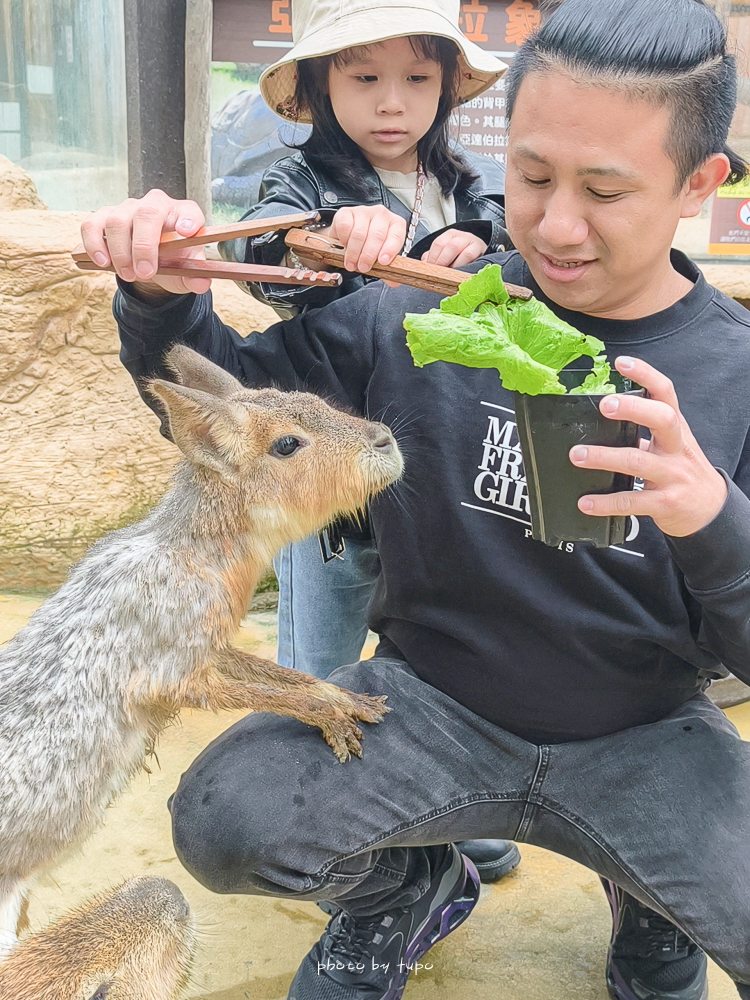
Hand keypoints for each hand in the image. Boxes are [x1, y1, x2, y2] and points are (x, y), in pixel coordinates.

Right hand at [80, 189, 210, 296]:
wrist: (153, 261)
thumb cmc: (173, 259)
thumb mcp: (187, 272)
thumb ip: (196, 278)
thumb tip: (201, 284)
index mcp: (183, 214)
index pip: (189, 211)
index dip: (188, 219)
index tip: (187, 232)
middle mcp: (155, 205)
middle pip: (146, 214)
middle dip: (143, 246)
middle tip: (144, 273)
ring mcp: (128, 208)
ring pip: (117, 221)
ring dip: (120, 252)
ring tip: (128, 275)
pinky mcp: (105, 217)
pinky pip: (92, 225)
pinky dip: (94, 244)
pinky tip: (102, 262)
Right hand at [330, 205, 405, 273]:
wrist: (349, 235)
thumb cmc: (367, 246)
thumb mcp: (379, 257)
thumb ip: (387, 269)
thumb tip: (394, 282)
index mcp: (395, 224)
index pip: (396, 235)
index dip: (390, 249)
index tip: (383, 262)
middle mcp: (381, 215)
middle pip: (377, 235)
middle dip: (369, 255)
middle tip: (363, 267)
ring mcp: (364, 211)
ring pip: (360, 233)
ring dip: (354, 252)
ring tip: (352, 263)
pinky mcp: (346, 212)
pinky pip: (345, 227)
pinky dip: (344, 240)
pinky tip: (345, 247)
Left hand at [421, 230, 487, 267]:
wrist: (480, 254)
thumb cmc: (461, 256)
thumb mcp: (446, 254)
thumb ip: (434, 257)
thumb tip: (424, 263)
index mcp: (449, 235)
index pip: (438, 243)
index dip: (432, 257)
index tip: (429, 268)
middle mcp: (459, 236)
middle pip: (447, 245)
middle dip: (441, 260)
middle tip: (438, 271)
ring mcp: (470, 240)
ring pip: (456, 247)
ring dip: (450, 262)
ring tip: (447, 272)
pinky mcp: (479, 248)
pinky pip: (469, 254)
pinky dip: (461, 263)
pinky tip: (458, 270)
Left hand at [569, 357, 726, 536]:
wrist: (711, 509)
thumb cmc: (683, 470)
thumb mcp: (671, 444)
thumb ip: (645, 430)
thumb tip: (604, 417)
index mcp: (676, 429)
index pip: (665, 394)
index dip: (646, 375)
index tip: (622, 363)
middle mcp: (676, 449)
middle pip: (662, 419)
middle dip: (633, 409)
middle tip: (604, 405)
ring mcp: (672, 476)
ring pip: (637, 462)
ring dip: (603, 457)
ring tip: (577, 455)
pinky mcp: (664, 503)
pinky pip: (632, 502)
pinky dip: (606, 503)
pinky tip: (586, 502)